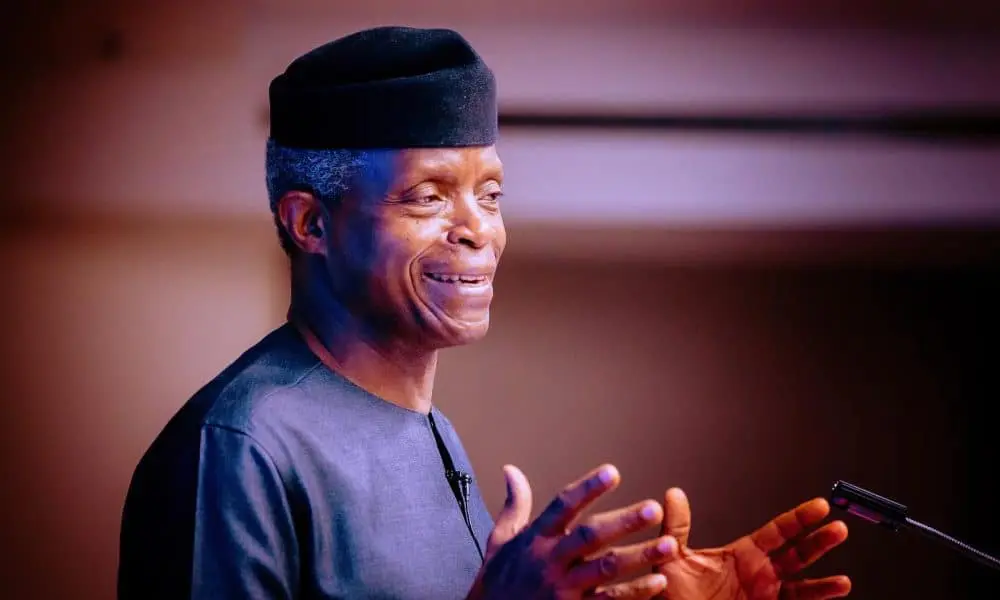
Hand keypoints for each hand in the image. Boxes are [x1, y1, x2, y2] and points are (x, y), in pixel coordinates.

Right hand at [467, 464, 679, 599]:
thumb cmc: (498, 580)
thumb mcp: (500, 540)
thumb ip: (515, 506)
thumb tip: (512, 471)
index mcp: (535, 539)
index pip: (563, 506)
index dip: (587, 488)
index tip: (612, 471)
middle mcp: (550, 561)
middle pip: (590, 537)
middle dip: (623, 522)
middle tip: (653, 509)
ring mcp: (563, 589)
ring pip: (606, 570)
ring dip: (640, 557)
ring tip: (669, 545)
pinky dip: (634, 593)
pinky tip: (658, 582)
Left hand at [655, 489, 850, 599]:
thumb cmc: (672, 594)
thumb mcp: (672, 557)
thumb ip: (677, 527)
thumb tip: (673, 494)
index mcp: (743, 555)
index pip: (779, 532)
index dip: (800, 519)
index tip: (821, 506)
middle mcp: (760, 575)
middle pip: (798, 555)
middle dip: (820, 543)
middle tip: (840, 529)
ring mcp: (765, 597)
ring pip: (801, 589)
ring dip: (823, 586)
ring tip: (843, 582)